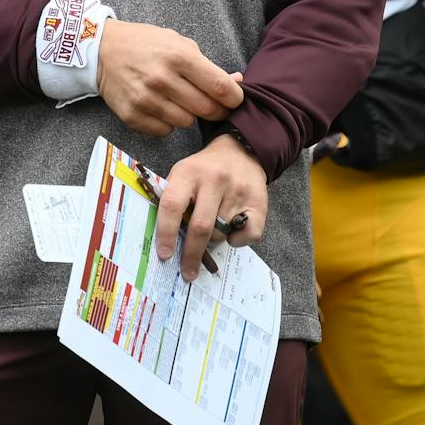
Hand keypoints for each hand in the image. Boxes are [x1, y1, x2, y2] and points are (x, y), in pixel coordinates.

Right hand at [97, 20, 243, 135]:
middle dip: (217, 109)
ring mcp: (146, 99)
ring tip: (179, 100)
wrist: (102, 50)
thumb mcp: (178, 43)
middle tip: (212, 104)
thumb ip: (207, 65)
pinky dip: (168, 122)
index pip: (219, 86)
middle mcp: (162, 79)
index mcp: (178, 56)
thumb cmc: (146, 44)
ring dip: (189, 115)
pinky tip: (161, 106)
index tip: (235, 99)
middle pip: (207, 109)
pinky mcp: (132, 115)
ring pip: (187, 122)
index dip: (234, 97)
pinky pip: (165, 131)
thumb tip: (236, 83)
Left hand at [152, 134, 266, 280]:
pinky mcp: (259, 202)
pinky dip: (237, 241)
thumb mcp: (183, 175)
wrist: (240, 152)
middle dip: (192, 254)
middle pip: (201, 226)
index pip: (172, 205)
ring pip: (222, 233)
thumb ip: (174, 201)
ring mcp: (238, 190)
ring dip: (213, 240)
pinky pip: (247, 236)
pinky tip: (232, 230)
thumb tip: (166, 243)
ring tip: (213, 226)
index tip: (165, 255)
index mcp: (188, 172)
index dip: (166, 233)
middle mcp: (214, 180)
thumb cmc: (204, 171)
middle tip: (188, 272)